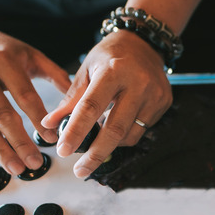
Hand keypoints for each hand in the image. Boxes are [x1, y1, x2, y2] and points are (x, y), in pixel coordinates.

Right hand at [0, 27, 71, 174]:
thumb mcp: (28, 53)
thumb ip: (54, 74)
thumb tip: (77, 99)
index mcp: (4, 60)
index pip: (24, 94)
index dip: (38, 118)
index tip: (53, 138)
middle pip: (0, 113)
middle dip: (19, 142)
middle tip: (35, 163)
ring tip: (15, 168)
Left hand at [42, 30, 171, 177]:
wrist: (144, 43)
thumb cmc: (111, 55)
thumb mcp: (87, 69)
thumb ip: (71, 99)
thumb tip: (51, 124)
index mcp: (114, 71)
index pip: (91, 107)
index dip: (76, 131)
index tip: (63, 150)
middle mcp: (138, 84)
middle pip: (115, 129)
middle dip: (96, 154)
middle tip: (80, 170)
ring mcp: (154, 95)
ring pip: (129, 134)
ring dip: (110, 144)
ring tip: (97, 141)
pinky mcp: (164, 103)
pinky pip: (141, 130)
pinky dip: (124, 135)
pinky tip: (116, 126)